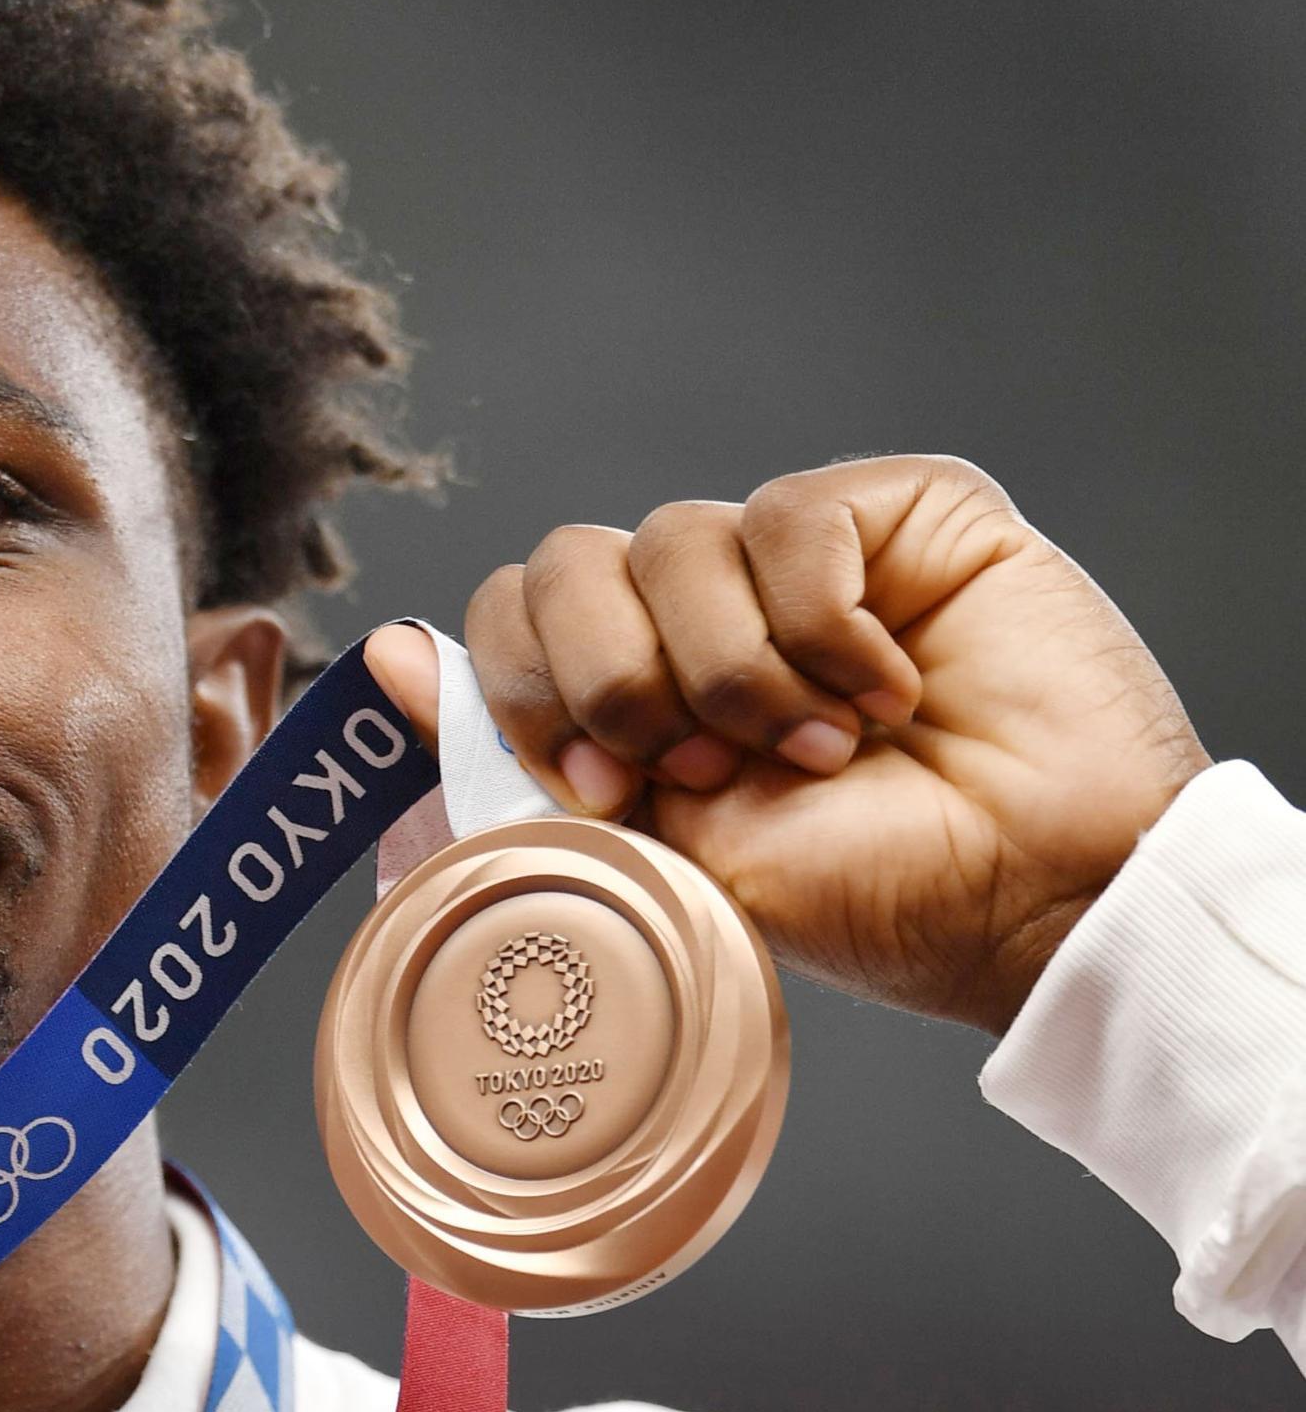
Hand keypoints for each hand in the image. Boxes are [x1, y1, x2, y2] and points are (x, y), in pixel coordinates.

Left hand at [361, 456, 1208, 1033]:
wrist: (1033, 897)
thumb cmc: (866, 899)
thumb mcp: (657, 855)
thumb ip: (517, 759)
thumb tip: (379, 655)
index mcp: (635, 697)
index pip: (508, 618)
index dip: (521, 689)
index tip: (590, 786)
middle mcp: (705, 617)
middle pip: (561, 563)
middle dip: (610, 680)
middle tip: (699, 771)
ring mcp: (800, 559)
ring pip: (671, 538)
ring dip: (735, 674)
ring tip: (822, 752)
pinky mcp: (898, 512)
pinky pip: (788, 520)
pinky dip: (825, 630)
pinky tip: (888, 694)